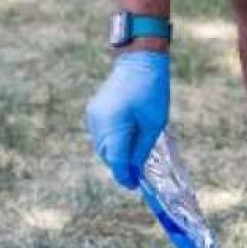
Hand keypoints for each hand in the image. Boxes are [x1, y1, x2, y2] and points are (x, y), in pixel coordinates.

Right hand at [84, 51, 170, 189]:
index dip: (124, 176)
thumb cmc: (151, 91)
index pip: (116, 160)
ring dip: (115, 154)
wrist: (138, 61)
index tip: (133, 186)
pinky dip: (111, 142)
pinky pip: (100, 135)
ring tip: (133, 154)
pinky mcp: (93, 111)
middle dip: (120, 166)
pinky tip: (125, 138)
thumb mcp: (154, 124)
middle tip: (137, 173)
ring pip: (102, 146)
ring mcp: (93, 116)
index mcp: (114, 124)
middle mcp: (98, 122)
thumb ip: (141, 149)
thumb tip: (135, 170)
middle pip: (107, 155)